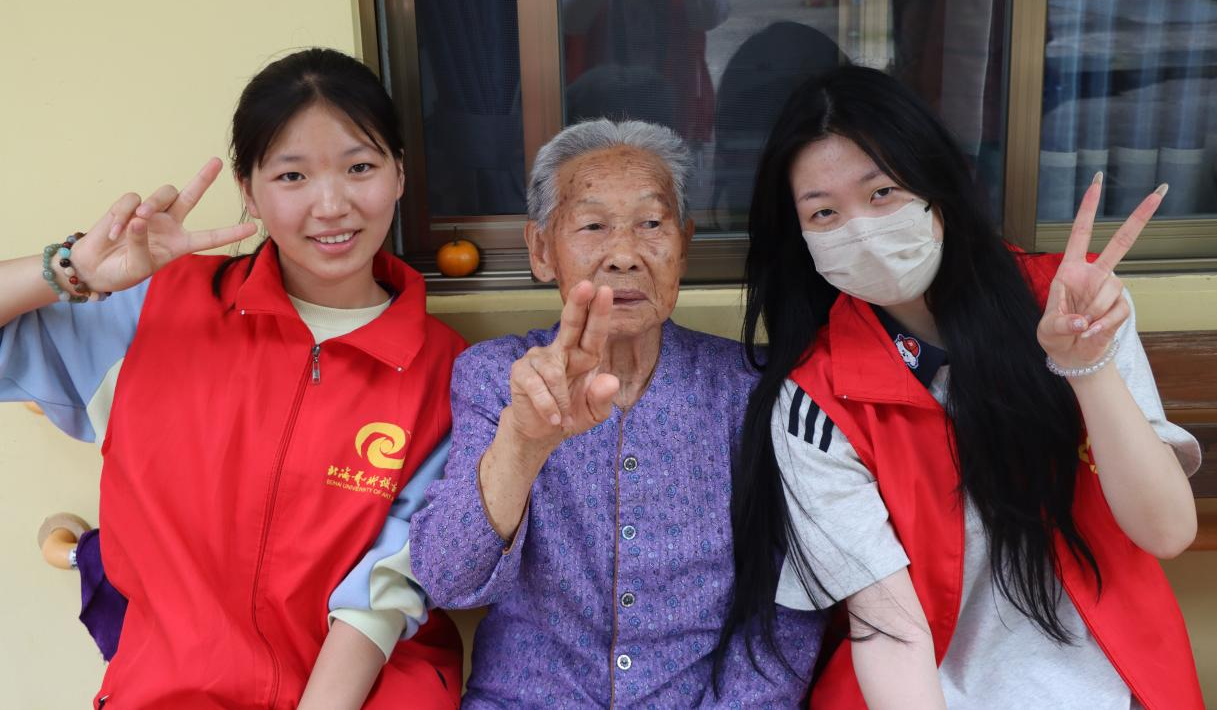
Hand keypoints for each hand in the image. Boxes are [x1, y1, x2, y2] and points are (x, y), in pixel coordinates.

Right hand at [69, 158, 256, 292]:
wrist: (93, 268)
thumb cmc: (121, 272)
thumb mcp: (138, 266)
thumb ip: (141, 245)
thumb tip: (140, 219)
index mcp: (179, 243)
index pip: (210, 237)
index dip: (230, 233)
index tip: (253, 228)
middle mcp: (169, 224)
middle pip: (190, 196)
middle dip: (203, 178)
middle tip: (218, 162)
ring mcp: (149, 213)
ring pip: (162, 194)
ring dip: (151, 206)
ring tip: (135, 223)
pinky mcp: (127, 206)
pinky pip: (131, 200)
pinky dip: (122, 215)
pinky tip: (113, 233)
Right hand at [504, 281, 619, 447]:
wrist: (540, 432)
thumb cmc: (570, 415)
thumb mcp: (594, 413)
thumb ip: (602, 399)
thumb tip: (610, 380)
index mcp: (585, 355)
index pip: (594, 332)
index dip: (600, 312)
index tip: (605, 291)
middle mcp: (562, 350)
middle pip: (570, 323)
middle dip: (578, 304)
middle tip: (586, 286)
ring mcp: (539, 358)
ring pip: (554, 372)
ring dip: (562, 399)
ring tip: (565, 419)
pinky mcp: (521, 371)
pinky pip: (537, 386)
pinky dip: (547, 406)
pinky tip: (553, 418)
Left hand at [1037, 174, 1165, 369]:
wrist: (1072, 357)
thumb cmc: (1055, 337)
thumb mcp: (1047, 330)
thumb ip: (1061, 322)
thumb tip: (1081, 320)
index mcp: (1069, 270)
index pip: (1079, 233)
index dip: (1087, 208)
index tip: (1096, 182)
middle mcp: (1093, 275)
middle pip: (1121, 242)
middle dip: (1140, 217)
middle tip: (1160, 191)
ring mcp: (1109, 290)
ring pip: (1111, 290)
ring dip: (1093, 312)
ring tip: (1080, 327)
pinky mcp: (1121, 307)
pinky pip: (1117, 312)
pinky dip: (1103, 326)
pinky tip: (1091, 333)